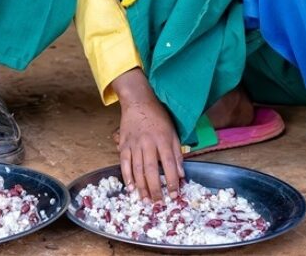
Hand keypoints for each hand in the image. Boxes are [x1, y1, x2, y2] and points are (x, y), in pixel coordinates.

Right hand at [113, 68, 183, 201]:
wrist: (138, 102)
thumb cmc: (158, 117)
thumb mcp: (173, 132)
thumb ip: (177, 153)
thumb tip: (181, 174)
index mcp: (163, 139)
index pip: (169, 163)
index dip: (172, 180)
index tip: (174, 195)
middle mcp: (148, 142)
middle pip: (151, 169)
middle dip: (155, 189)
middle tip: (158, 203)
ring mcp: (134, 144)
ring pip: (137, 169)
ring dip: (141, 187)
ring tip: (145, 200)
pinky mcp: (123, 144)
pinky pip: (124, 163)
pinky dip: (127, 176)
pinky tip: (130, 188)